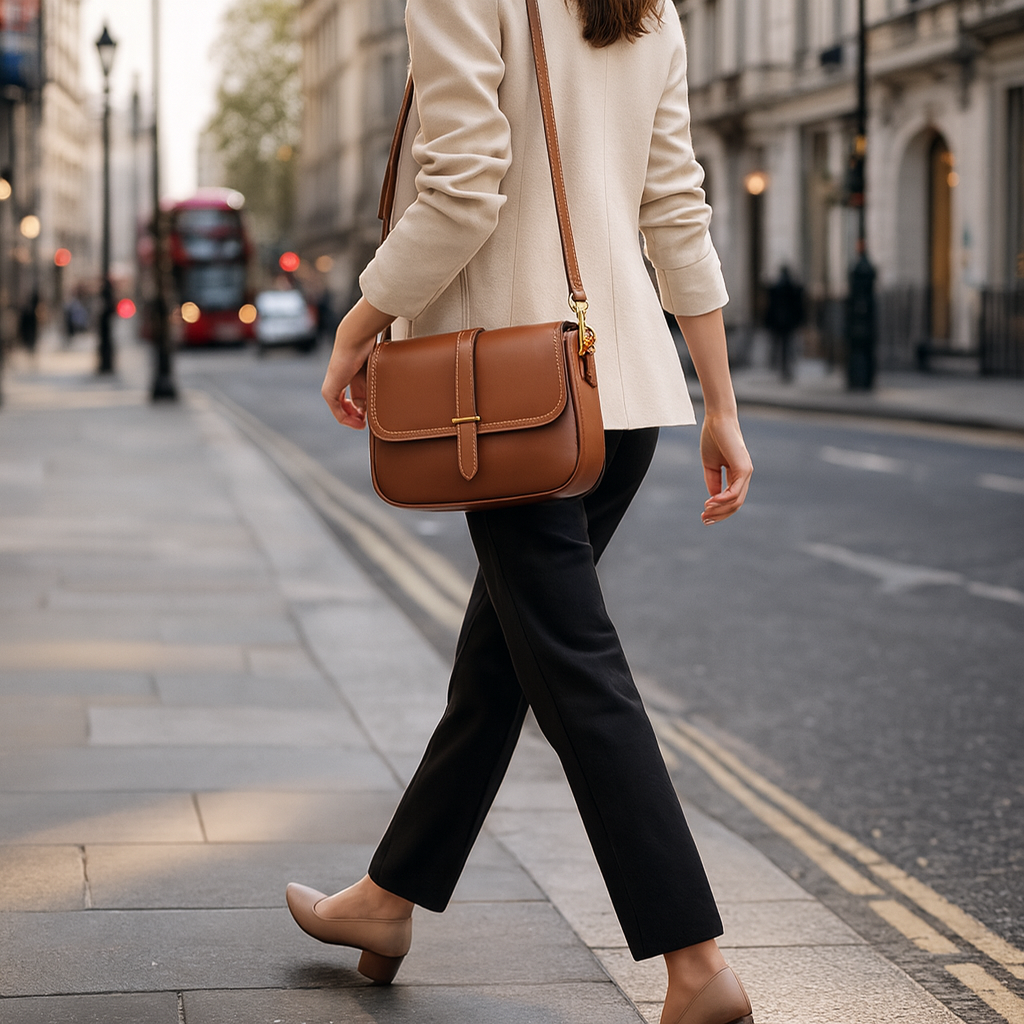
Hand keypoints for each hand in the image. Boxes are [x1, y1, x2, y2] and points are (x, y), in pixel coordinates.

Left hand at [321, 298, 394, 428]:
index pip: (356, 397)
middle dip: (360, 416)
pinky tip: (357, 423)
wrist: (356, 340)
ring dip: (353, 419)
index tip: (374, 415)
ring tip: (363, 424)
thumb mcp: (377, 370)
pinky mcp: (329, 391)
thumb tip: (392, 395)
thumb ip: (379, 382)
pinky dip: (346, 419)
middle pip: (350, 405)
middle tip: (368, 423)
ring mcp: (333, 386)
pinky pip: (336, 411)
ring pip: (341, 410)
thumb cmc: (369, 349)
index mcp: (352, 375)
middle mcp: (342, 381)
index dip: (365, 409)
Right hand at [700, 412, 751, 523]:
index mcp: (737, 474)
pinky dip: (722, 500)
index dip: (719, 511)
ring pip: (736, 501)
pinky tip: (710, 502)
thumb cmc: (713, 438)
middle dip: (719, 515)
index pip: (732, 500)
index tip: (704, 516)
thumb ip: (713, 482)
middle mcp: (744, 475)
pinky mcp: (744, 468)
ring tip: (705, 512)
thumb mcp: (710, 465)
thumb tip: (713, 500)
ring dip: (720, 510)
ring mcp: (746, 472)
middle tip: (704, 519)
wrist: (717, 420)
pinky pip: (734, 492)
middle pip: (735, 505)